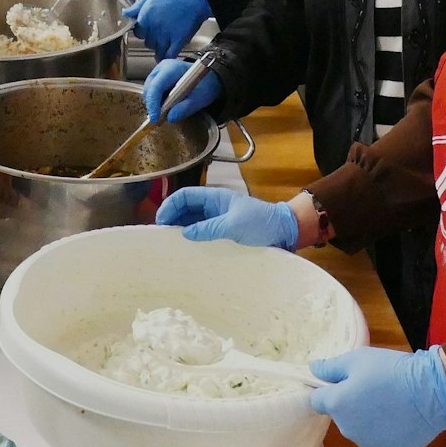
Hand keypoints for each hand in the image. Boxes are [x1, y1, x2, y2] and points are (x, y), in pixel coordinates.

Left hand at [124, 0, 210, 60]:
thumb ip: (137, 7)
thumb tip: (126, 13)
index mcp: (146, 17)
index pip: (137, 32)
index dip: (143, 31)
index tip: (147, 29)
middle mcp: (154, 28)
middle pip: (147, 42)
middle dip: (152, 39)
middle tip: (159, 34)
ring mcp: (166, 36)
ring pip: (156, 50)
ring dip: (160, 48)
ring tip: (165, 43)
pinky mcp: (178, 42)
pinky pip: (168, 55)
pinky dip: (167, 57)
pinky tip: (168, 55)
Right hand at [143, 57, 220, 122]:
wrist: (209, 78)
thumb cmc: (205, 84)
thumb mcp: (200, 98)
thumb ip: (185, 108)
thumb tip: (170, 117)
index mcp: (172, 68)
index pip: (156, 86)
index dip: (153, 103)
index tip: (155, 118)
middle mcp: (162, 68)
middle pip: (149, 89)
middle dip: (153, 105)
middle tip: (162, 117)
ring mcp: (158, 73)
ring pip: (148, 91)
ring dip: (155, 104)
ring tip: (167, 110)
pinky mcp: (158, 79)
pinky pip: (152, 92)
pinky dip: (157, 101)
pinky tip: (167, 105)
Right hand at [155, 187, 299, 248]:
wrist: (285, 231)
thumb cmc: (261, 223)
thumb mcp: (234, 225)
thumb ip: (209, 228)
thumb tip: (185, 234)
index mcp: (215, 197)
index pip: (185, 196)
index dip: (170, 205)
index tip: (160, 221)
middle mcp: (214, 207)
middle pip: (185, 209)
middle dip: (172, 219)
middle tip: (162, 237)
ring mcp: (218, 220)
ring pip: (192, 222)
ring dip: (181, 231)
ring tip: (171, 244)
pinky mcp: (224, 233)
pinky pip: (203, 234)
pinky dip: (193, 239)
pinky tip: (188, 250)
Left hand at [308, 347, 445, 446]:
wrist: (432, 391)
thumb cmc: (391, 370)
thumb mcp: (357, 359)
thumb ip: (330, 367)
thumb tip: (312, 370)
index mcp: (337, 405)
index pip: (318, 400)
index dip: (330, 390)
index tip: (346, 383)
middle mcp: (348, 430)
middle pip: (342, 416)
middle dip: (352, 405)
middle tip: (375, 389)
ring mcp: (369, 446)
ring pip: (361, 431)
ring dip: (369, 420)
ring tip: (391, 404)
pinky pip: (381, 442)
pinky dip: (388, 433)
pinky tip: (402, 419)